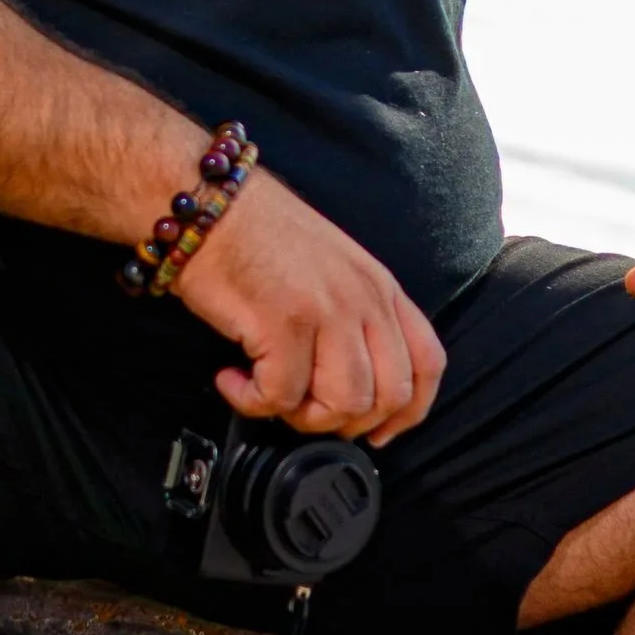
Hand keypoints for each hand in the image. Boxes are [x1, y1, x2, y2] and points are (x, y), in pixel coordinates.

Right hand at [177, 169, 444, 444]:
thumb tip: (351, 383)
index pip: (427, 363)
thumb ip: (355, 316)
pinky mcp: (282, 323)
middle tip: (302, 411)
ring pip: (342, 403)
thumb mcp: (333, 267)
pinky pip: (280, 396)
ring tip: (265, 393)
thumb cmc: (256, 234)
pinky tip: (232, 379)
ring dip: (300, 416)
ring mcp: (327, 310)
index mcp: (381, 286)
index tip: (378, 432)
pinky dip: (251, 401)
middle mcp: (364, 298)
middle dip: (344, 423)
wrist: (207, 202)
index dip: (408, 412)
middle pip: (387, 395)